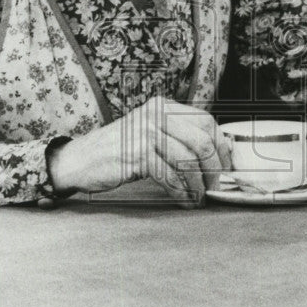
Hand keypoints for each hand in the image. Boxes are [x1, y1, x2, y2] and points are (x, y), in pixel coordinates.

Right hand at [47, 98, 231, 203]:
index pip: (206, 121)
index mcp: (163, 106)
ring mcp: (145, 132)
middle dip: (214, 168)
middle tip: (215, 187)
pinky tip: (184, 200)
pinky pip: (170, 176)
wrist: (81, 159)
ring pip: (187, 161)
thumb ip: (179, 136)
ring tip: (198, 198)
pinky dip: (181, 192)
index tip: (226, 167)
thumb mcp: (150, 133)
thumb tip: (219, 151)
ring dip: (198, 185)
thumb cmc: (119, 150)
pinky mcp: (137, 153)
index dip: (221, 146)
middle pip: (201, 141)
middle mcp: (156, 114)